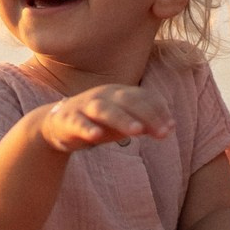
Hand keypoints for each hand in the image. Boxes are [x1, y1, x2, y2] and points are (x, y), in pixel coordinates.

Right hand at [35, 85, 173, 153]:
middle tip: (164, 133)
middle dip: (147, 115)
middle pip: (127, 101)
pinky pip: (78, 123)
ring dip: (122, 118)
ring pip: (104, 110)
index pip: (143, 97)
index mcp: (119, 93)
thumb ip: (146, 121)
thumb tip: (171, 127)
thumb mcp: (123, 120)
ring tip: (137, 130)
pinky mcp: (68, 120)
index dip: (158, 111)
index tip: (171, 128)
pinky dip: (87, 128)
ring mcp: (85, 107)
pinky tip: (97, 137)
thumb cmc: (98, 121)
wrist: (58, 123)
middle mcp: (103, 96)